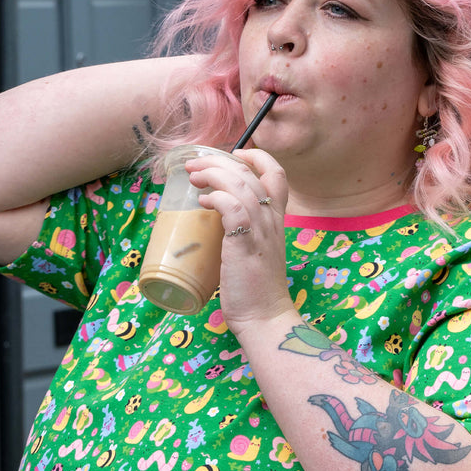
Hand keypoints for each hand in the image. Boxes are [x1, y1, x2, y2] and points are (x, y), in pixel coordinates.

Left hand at [186, 147, 295, 334]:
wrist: (264, 316)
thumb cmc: (255, 289)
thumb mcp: (253, 251)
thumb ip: (242, 230)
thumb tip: (215, 216)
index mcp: (276, 220)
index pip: (276, 175)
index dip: (256, 157)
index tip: (235, 154)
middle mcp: (272, 220)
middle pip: (250, 173)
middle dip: (219, 161)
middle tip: (196, 165)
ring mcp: (260, 231)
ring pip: (239, 184)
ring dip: (213, 174)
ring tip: (194, 177)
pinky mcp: (245, 243)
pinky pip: (232, 206)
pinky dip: (216, 197)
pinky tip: (203, 202)